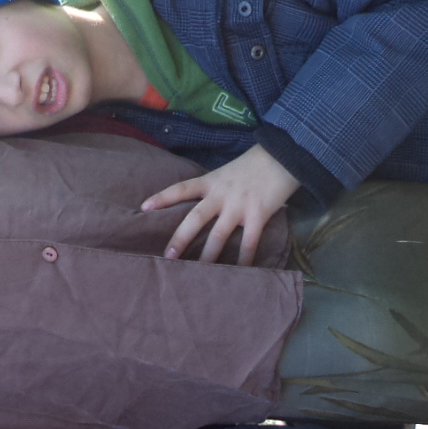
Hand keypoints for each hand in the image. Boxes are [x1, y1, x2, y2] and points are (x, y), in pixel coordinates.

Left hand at [141, 145, 300, 264]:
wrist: (284, 154)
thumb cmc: (255, 164)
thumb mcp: (228, 171)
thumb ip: (216, 188)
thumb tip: (206, 207)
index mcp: (212, 181)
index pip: (181, 189)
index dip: (162, 198)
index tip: (143, 208)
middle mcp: (221, 195)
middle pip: (195, 219)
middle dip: (180, 239)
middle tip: (168, 257)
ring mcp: (239, 206)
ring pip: (218, 236)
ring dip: (208, 257)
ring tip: (198, 274)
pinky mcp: (258, 215)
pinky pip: (249, 243)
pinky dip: (244, 260)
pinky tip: (240, 273)